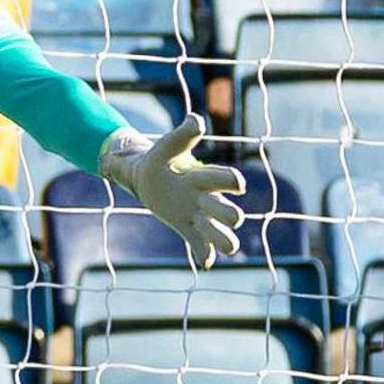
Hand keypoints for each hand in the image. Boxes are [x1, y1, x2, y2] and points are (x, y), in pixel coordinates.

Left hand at [95, 119, 247, 267]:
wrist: (144, 176)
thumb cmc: (158, 159)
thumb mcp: (166, 147)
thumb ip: (181, 136)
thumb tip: (196, 120)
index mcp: (203, 177)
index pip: (226, 180)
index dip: (233, 182)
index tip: (238, 185)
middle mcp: (206, 198)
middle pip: (228, 212)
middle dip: (227, 216)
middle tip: (212, 215)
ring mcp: (198, 215)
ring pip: (220, 233)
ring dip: (222, 239)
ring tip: (221, 245)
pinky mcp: (186, 227)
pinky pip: (200, 245)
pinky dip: (206, 255)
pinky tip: (206, 263)